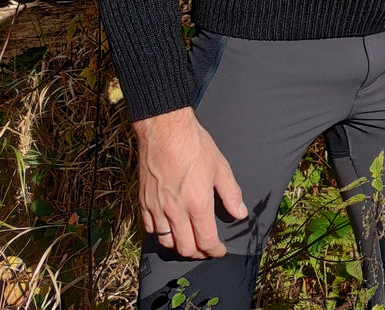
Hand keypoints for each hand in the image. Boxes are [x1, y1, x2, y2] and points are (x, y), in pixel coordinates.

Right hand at [133, 107, 246, 258]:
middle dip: (198, 253)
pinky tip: (169, 230)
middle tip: (206, 249)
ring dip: (179, 246)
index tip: (219, 251)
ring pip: (166, 242)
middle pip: (185, 248)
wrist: (165, 130)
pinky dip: (161, 235)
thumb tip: (240, 213)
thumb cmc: (194, 145)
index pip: (206, 241)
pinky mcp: (144, 202)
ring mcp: (157, 207)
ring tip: (188, 242)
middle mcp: (175, 210)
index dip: (215, 251)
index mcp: (197, 204)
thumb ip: (231, 194)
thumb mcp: (220, 167)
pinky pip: (150, 229)